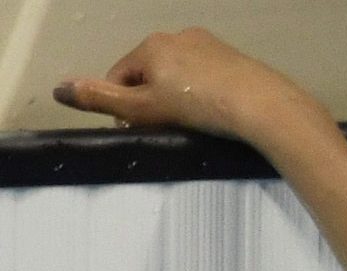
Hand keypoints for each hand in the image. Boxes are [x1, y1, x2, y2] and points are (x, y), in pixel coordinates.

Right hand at [53, 28, 321, 142]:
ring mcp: (211, 46)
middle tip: (164, 129)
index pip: (120, 75)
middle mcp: (179, 36)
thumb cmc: (197, 106)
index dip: (121, 105)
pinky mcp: (236, 59)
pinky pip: (206, 78)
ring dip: (176, 98)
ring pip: (179, 75)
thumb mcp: (142, 108)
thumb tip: (59, 89)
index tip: (136, 130)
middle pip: (150, 73)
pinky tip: (214, 114)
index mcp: (151, 45)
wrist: (261, 105)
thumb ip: (100, 99)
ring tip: (191, 125)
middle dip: (150, 100)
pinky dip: (203, 95)